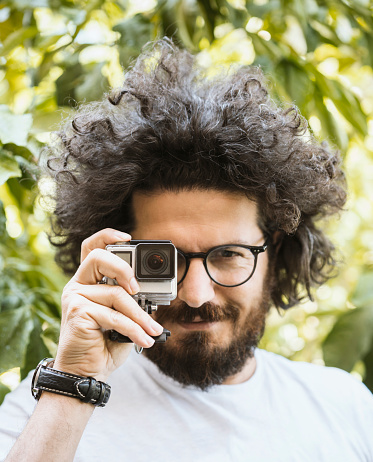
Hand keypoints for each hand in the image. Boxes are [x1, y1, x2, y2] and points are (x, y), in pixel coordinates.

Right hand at [53, 228, 163, 381]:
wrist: (86, 372)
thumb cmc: (105, 343)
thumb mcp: (122, 316)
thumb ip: (131, 299)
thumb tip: (152, 290)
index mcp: (88, 281)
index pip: (92, 248)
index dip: (108, 236)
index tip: (128, 237)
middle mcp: (78, 285)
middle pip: (99, 258)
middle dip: (124, 269)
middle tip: (138, 289)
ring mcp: (75, 297)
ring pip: (116, 294)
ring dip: (140, 316)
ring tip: (153, 331)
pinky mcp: (77, 312)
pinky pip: (114, 316)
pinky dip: (134, 330)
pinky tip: (145, 340)